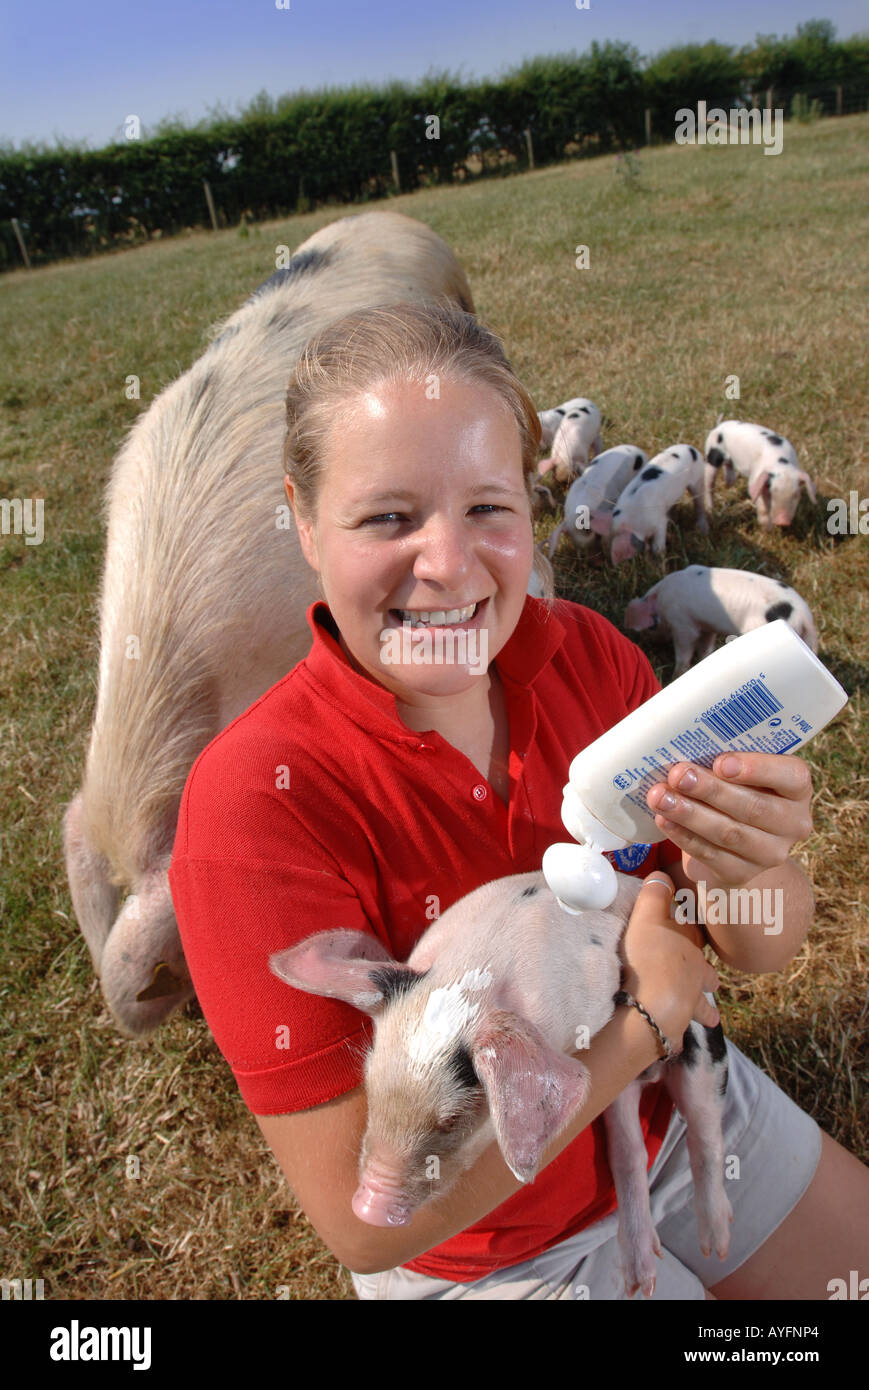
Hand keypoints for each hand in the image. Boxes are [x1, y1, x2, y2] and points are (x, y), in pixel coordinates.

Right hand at [619, 873, 719, 1047]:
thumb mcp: (646, 918)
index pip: (694, 933)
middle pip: (707, 973)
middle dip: (707, 975)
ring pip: (703, 1004)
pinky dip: (684, 1031)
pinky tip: (682, 1036)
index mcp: (690, 947)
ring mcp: (691, 1003)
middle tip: (707, 977)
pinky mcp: (677, 1027)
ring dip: (705, 1007)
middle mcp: (697, 975)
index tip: (686, 925)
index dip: (689, 928)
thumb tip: (662, 874)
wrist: (651, 1009)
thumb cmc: (649, 958)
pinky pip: (684, 1030)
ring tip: (709, 1014)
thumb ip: (653, 895)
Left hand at [646, 753, 813, 890]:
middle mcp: (793, 823)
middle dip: (710, 790)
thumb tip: (685, 752)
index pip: (791, 777)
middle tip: (677, 774)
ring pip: (729, 832)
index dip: (757, 769)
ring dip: (690, 813)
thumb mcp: (744, 774)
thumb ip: (727, 763)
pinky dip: (684, 836)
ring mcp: (771, 853)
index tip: (721, 762)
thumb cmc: (738, 791)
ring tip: (660, 797)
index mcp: (798, 788)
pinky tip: (664, 819)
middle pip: (753, 806)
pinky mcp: (743, 874)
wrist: (737, 844)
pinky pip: (712, 855)